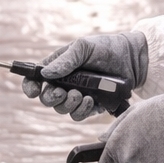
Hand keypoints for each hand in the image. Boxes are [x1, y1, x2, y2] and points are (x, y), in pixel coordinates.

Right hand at [22, 31, 148, 120]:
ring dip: (68, 104)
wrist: (132, 60)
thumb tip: (46, 74)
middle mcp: (65, 83)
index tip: (33, 91)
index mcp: (58, 67)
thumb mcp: (84, 47)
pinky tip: (90, 101)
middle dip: (52, 98)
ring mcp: (77, 95)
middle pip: (47, 98)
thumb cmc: (106, 48)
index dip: (30, 87)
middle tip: (63, 93)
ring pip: (62, 109)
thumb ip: (65, 60)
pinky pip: (79, 115)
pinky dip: (82, 110)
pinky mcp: (91, 105)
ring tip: (81, 95)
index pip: (36, 79)